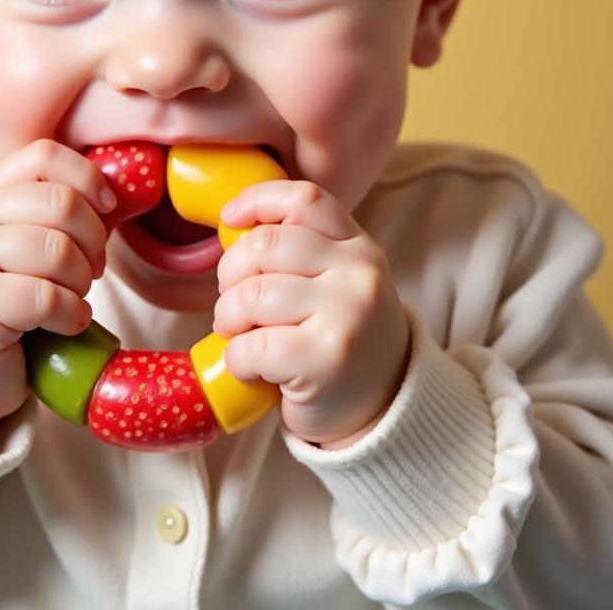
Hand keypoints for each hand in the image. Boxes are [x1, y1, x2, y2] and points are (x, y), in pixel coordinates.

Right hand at [0, 139, 114, 450]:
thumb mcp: (10, 251)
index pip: (43, 155)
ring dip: (81, 281)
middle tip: (90, 271)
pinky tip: (65, 325)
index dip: (88, 177)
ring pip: (57, 249)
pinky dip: (71, 313)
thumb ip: (47, 219)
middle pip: (60, 201)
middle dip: (93, 239)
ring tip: (71, 300)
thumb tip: (114, 200)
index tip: (107, 209)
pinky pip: (47, 296)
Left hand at [213, 181, 409, 447]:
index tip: (230, 220)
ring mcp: (346, 315)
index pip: (304, 199)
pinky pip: (252, 346)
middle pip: (265, 245)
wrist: (383, 412)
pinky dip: (237, 359)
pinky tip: (251, 369)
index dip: (258, 201)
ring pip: (252, 294)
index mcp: (358, 247)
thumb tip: (235, 229)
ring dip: (228, 319)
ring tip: (239, 337)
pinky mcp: (325, 360)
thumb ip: (303, 252)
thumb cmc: (343, 342)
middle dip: (230, 274)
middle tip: (234, 304)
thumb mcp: (338, 284)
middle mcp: (359, 274)